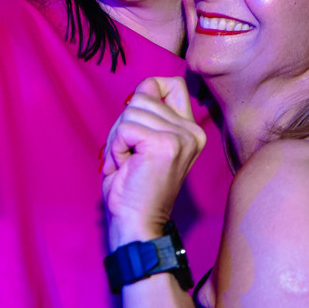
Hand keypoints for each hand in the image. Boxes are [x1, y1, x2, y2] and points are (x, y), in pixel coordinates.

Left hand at [102, 76, 205, 248]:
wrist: (136, 223)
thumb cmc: (134, 188)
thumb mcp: (144, 142)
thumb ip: (149, 114)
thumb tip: (144, 87)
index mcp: (191, 130)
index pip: (171, 84)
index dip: (147, 92)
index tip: (136, 124)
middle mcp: (192, 131)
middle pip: (142, 97)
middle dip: (123, 125)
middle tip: (128, 157)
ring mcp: (181, 137)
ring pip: (131, 111)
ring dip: (118, 139)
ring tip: (127, 164)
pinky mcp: (166, 144)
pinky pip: (125, 128)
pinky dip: (116, 148)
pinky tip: (125, 167)